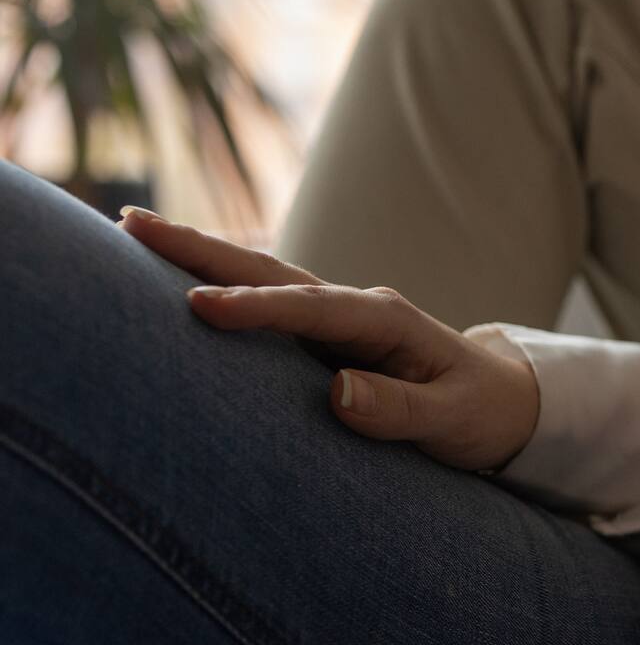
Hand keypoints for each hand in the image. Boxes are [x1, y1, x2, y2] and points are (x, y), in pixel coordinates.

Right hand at [117, 207, 539, 471]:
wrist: (502, 401)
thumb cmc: (477, 413)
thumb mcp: (450, 420)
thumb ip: (399, 411)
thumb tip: (337, 394)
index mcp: (387, 321)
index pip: (311, 310)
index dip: (256, 309)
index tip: (198, 307)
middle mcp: (357, 307)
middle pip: (273, 273)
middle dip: (204, 250)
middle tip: (132, 224)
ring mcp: (338, 316)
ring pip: (262, 279)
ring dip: (203, 256)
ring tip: (134, 232)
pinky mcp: (326, 334)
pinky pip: (267, 303)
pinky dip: (223, 284)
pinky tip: (178, 276)